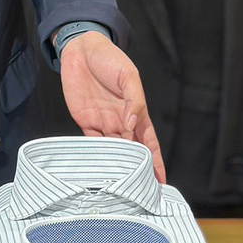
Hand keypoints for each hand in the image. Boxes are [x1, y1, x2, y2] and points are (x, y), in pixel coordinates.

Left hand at [59, 32, 165, 182]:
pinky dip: (96, 155)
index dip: (155, 161)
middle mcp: (121, 121)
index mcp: (136, 112)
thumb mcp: (128, 76)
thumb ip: (133, 100)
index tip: (161, 181)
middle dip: (137, 170)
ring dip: (117, 167)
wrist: (81, 49)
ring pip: (113, 150)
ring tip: (122, 187)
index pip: (149, 142)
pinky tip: (99, 170)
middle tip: (141, 193)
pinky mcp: (85, 120)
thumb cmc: (109, 59)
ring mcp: (103, 122)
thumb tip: (131, 125)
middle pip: (132, 151)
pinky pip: (91, 142)